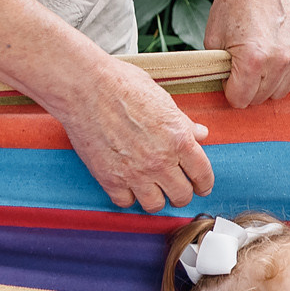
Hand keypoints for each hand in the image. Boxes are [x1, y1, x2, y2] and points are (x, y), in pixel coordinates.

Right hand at [58, 56, 213, 211]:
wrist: (85, 87)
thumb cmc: (123, 85)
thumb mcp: (163, 99)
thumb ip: (183, 122)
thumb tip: (200, 133)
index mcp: (179, 140)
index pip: (202, 175)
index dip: (204, 184)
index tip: (201, 187)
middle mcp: (160, 161)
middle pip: (182, 196)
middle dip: (182, 195)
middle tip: (177, 190)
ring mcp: (134, 172)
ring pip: (155, 205)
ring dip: (156, 199)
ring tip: (153, 190)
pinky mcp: (109, 178)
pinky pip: (125, 202)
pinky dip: (127, 196)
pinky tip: (127, 186)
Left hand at [206, 0, 289, 108]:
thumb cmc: (234, 3)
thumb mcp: (214, 38)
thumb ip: (220, 69)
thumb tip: (225, 88)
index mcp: (252, 59)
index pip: (239, 99)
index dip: (229, 88)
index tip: (228, 72)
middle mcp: (279, 60)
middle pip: (259, 99)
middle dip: (247, 87)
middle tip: (241, 64)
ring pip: (279, 92)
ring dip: (266, 83)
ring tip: (259, 60)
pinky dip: (285, 76)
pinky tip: (274, 60)